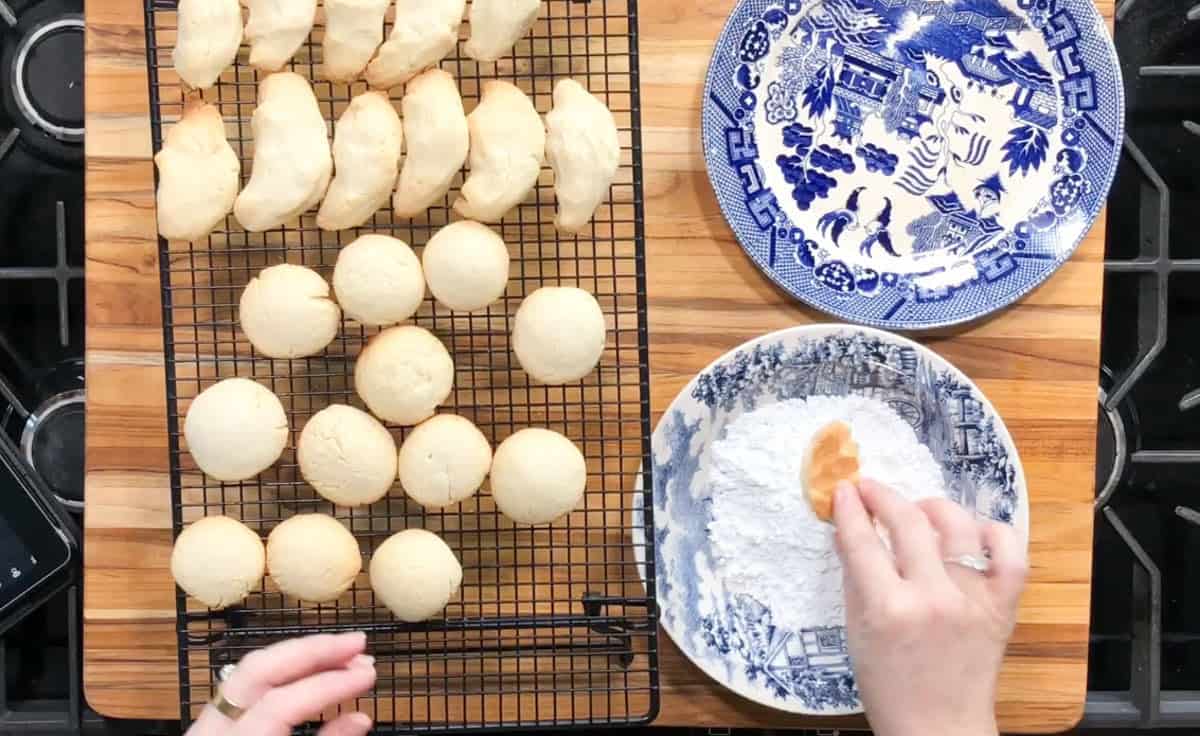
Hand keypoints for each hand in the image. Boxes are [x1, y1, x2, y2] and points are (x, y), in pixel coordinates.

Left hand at [185, 632, 376, 735]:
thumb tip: (360, 718)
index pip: (280, 704)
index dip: (328, 686)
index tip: (367, 674)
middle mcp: (211, 729)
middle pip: (258, 670)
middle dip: (312, 650)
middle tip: (358, 643)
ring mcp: (206, 724)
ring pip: (250, 670)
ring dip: (302, 656)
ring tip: (344, 653)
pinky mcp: (212, 724)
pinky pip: (247, 685)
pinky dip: (285, 673)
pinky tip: (314, 672)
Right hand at [833, 479, 1026, 735]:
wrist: (938, 728)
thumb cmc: (889, 687)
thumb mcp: (856, 633)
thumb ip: (854, 579)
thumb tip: (850, 531)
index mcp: (888, 608)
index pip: (862, 540)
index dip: (849, 508)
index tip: (844, 490)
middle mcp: (933, 598)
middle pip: (908, 522)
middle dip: (883, 496)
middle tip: (870, 489)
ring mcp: (972, 600)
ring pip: (959, 527)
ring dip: (934, 507)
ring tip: (920, 511)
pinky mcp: (1001, 607)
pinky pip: (1010, 554)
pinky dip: (994, 534)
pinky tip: (973, 533)